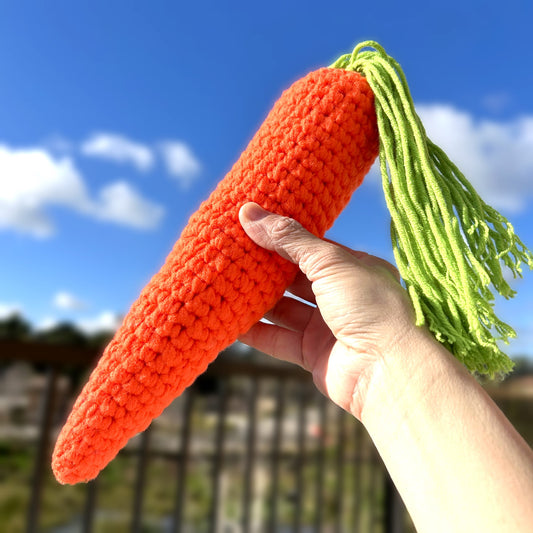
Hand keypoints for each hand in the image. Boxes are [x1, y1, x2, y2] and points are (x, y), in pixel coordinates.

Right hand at [238, 202, 416, 417]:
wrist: (387, 370)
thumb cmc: (368, 306)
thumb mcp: (329, 261)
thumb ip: (288, 239)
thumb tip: (249, 212)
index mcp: (353, 268)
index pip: (310, 247)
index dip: (280, 238)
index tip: (249, 227)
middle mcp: (341, 296)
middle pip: (294, 279)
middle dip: (264, 269)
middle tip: (230, 254)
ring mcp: (327, 326)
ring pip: (284, 310)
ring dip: (256, 301)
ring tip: (224, 285)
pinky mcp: (313, 354)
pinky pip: (278, 340)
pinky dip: (256, 333)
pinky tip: (231, 322)